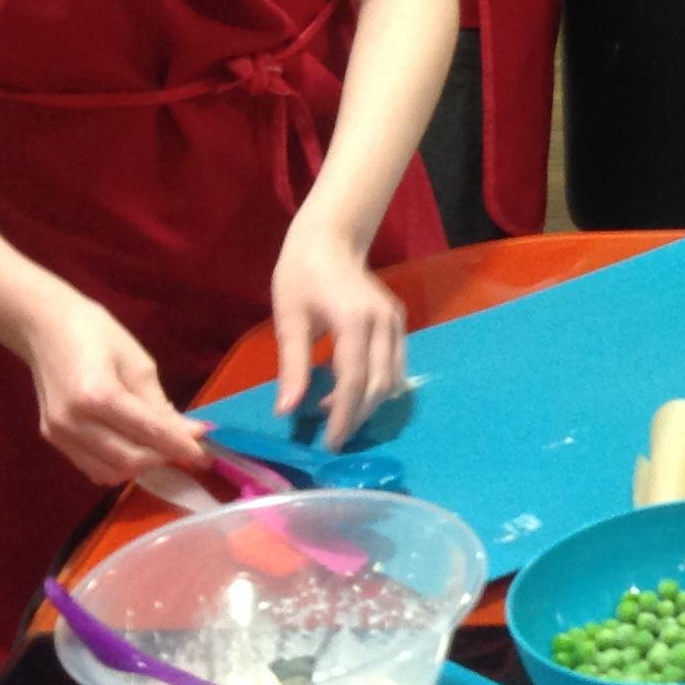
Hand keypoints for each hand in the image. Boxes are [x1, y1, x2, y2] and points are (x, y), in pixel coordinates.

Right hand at [16, 290, 208, 483]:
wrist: (44, 328)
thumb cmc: (97, 334)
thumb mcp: (138, 363)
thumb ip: (160, 404)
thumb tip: (191, 433)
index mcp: (98, 395)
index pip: (149, 433)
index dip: (181, 447)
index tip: (206, 456)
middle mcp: (74, 422)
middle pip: (129, 460)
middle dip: (164, 459)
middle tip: (187, 449)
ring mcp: (58, 434)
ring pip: (110, 472)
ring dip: (142, 467)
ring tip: (161, 448)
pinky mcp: (52, 439)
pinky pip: (92, 467)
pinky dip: (118, 466)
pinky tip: (134, 448)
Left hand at [270, 213, 407, 448]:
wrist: (330, 239)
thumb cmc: (301, 276)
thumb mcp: (289, 320)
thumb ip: (291, 367)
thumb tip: (286, 412)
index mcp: (355, 322)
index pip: (354, 382)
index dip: (343, 417)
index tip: (330, 445)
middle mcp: (384, 324)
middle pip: (379, 385)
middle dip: (357, 416)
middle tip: (332, 437)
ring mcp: (395, 323)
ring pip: (392, 379)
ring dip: (368, 403)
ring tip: (337, 414)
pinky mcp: (397, 323)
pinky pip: (396, 365)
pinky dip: (377, 385)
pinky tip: (349, 390)